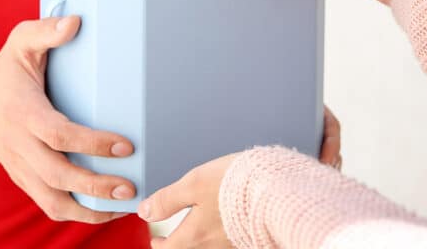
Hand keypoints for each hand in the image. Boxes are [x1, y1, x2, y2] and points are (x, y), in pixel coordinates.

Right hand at [0, 16, 136, 222]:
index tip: (126, 146)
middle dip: (95, 186)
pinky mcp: (23, 179)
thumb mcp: (21, 41)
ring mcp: (19, 166)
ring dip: (89, 211)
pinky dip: (78, 214)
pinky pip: (49, 205)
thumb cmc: (7, 68)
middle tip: (131, 187)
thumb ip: (46, 30)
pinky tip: (107, 210)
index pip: (57, 134)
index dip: (91, 144)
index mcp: (22, 111)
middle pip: (57, 175)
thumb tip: (76, 21)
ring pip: (51, 201)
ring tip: (124, 206)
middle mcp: (18, 144)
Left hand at [137, 106, 339, 247]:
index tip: (155, 239)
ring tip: (196, 226)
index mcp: (196, 235)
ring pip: (211, 245)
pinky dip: (222, 232)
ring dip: (200, 237)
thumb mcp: (194, 184)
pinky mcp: (252, 236)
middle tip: (169, 238)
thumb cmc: (236, 184)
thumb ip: (168, 200)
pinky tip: (226, 220)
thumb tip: (144, 212)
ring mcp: (235, 242)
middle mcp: (215, 244)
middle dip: (178, 243)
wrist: (281, 189)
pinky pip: (231, 238)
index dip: (159, 243)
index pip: (170, 247)